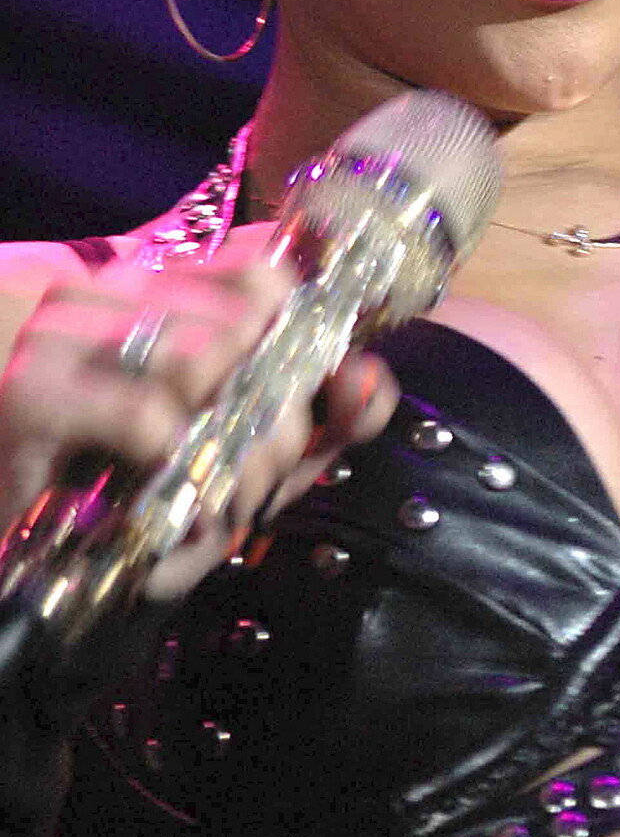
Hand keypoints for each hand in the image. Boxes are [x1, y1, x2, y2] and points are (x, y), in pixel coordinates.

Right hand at [0, 231, 397, 604]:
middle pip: (245, 323)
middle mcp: (107, 289)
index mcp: (160, 285)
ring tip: (228, 505)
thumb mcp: (259, 453)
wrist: (33, 560)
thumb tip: (370, 379)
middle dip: (276, 420)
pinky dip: (181, 469)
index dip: (303, 348)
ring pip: (202, 358)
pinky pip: (148, 415)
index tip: (303, 413)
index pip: (266, 276)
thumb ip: (329, 414)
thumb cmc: (149, 493)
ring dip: (237, 454)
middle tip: (263, 482)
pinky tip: (181, 508)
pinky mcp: (33, 395)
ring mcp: (62, 334)